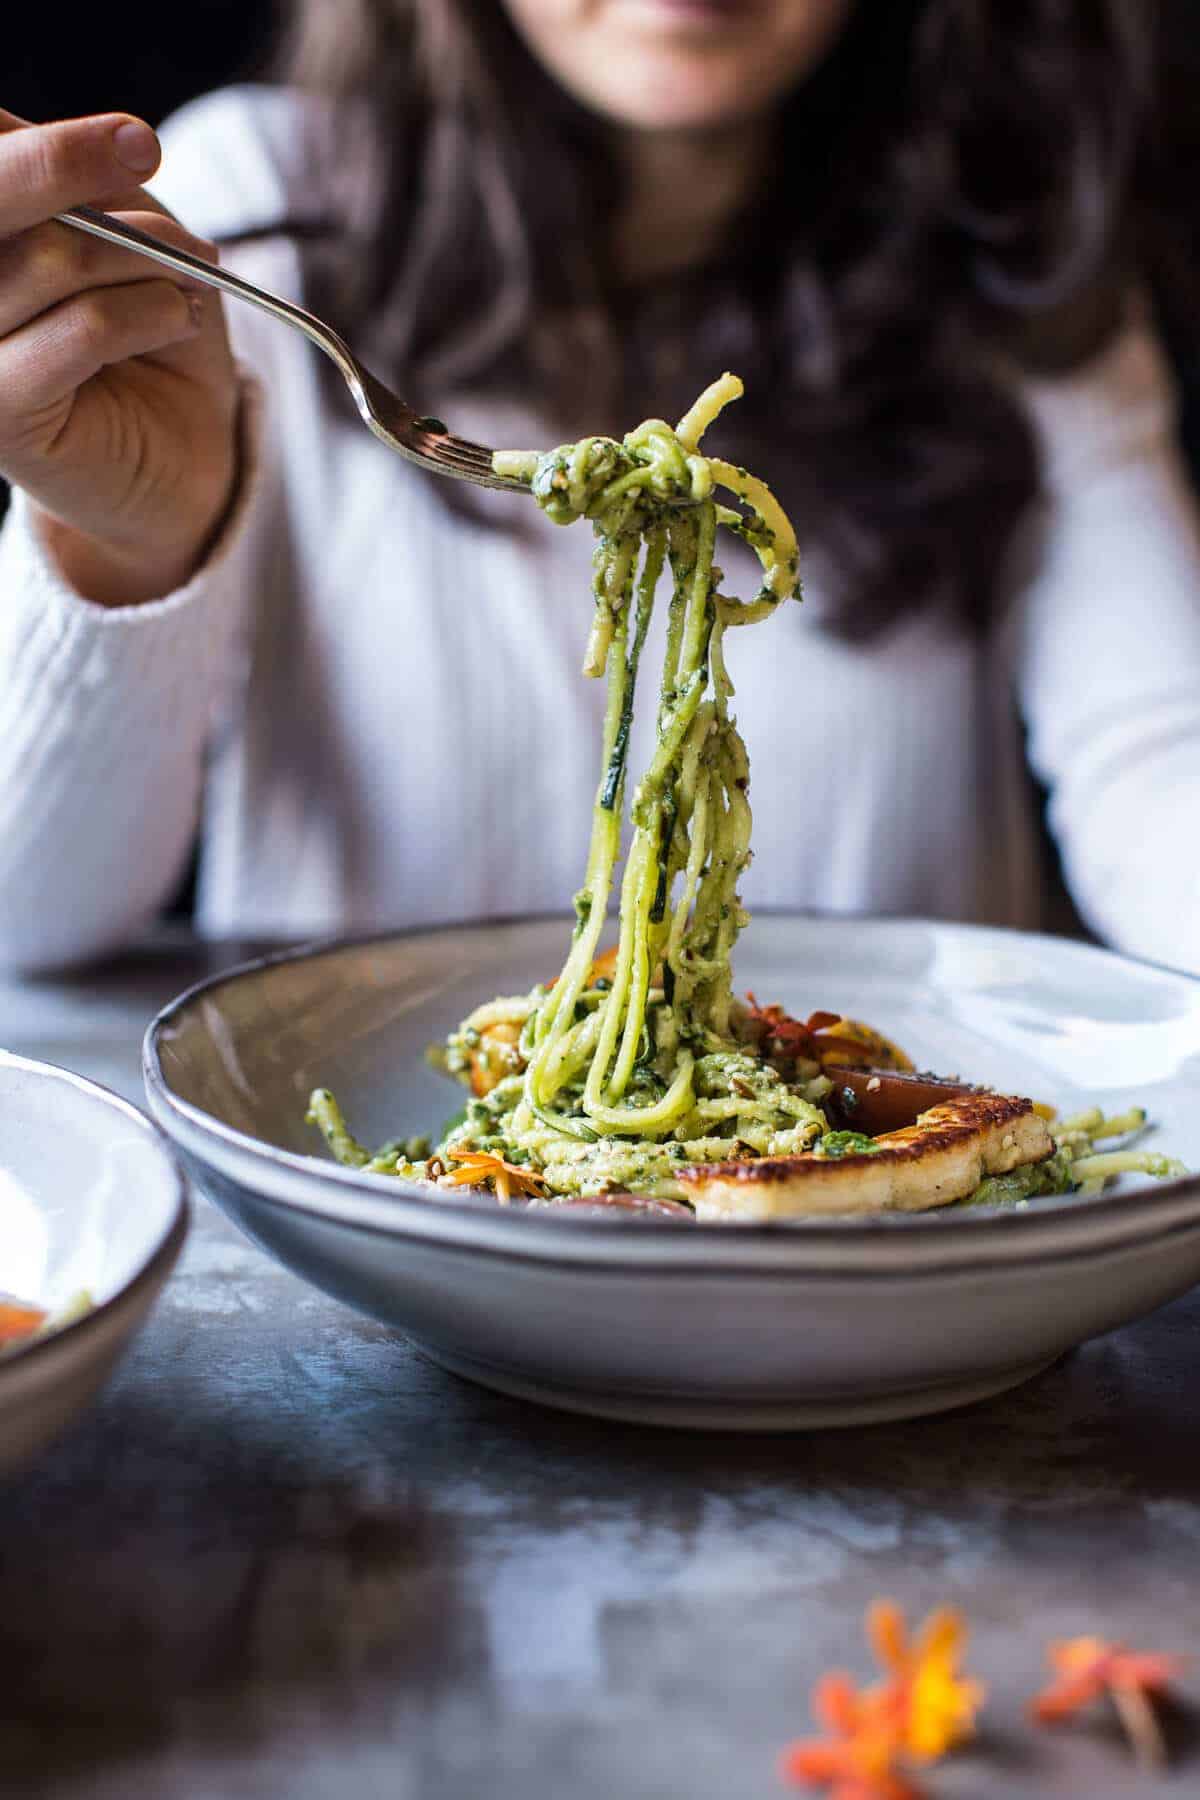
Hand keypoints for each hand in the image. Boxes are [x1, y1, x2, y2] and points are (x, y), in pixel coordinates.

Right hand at [0, 109, 239, 604]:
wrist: (185, 444)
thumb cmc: (148, 324)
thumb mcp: (116, 230)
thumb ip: (67, 181)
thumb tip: (37, 137)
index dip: (42, 143)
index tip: (132, 137)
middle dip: (68, 164)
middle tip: (145, 154)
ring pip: (52, 260)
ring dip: (145, 258)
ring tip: (186, 281)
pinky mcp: (2, 416)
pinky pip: (82, 329)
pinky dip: (148, 313)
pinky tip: (177, 318)